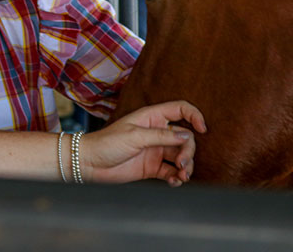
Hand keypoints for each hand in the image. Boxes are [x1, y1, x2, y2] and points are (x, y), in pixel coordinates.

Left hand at [81, 100, 206, 185]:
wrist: (90, 163)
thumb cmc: (107, 143)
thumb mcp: (135, 136)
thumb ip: (162, 136)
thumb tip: (188, 137)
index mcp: (152, 118)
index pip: (180, 110)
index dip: (194, 116)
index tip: (203, 129)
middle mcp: (156, 133)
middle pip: (185, 138)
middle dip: (188, 151)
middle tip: (182, 163)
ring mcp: (155, 150)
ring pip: (181, 156)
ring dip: (186, 166)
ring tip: (181, 176)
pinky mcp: (152, 167)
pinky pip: (172, 172)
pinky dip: (177, 178)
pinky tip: (175, 182)